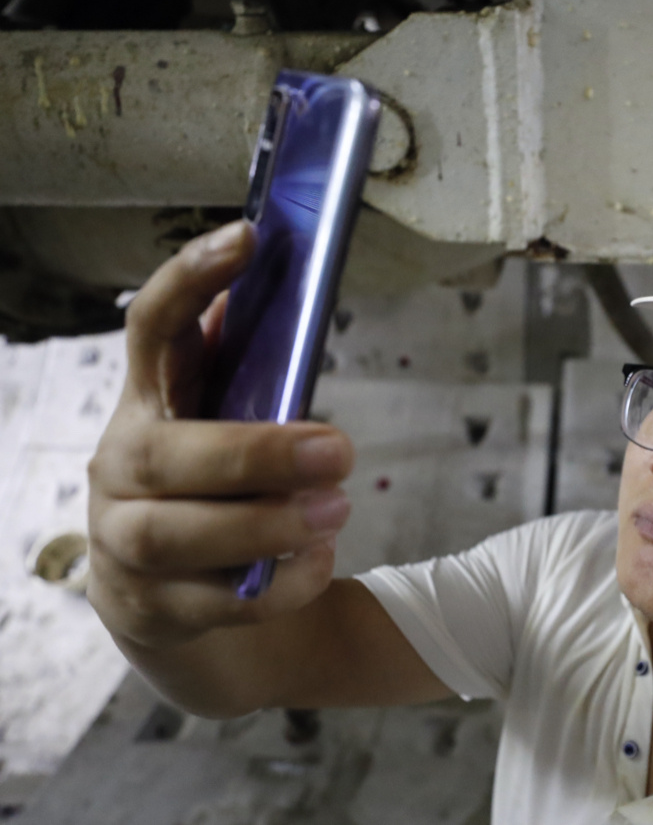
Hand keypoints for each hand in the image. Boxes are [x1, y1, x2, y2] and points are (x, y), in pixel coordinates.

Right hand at [87, 221, 354, 649]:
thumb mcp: (221, 423)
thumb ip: (247, 371)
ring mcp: (124, 543)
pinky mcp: (152, 607)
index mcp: (147, 402)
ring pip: (178, 535)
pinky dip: (279, 585)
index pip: (152, 328)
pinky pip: (217, 601)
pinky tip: (319, 561)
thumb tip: (290, 289)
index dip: (191, 279)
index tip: (251, 236)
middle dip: (256, 454)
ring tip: (338, 510)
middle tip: (340, 451)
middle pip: (166, 455)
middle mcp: (121, 467)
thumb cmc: (211, 486)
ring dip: (266, 525)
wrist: (169, 598)